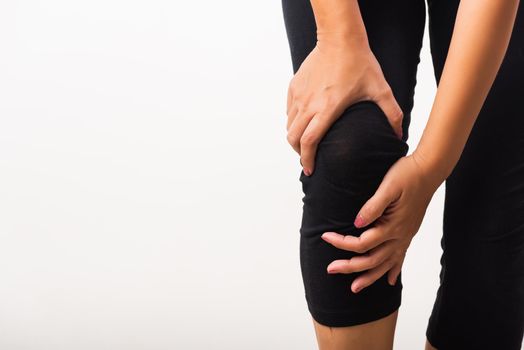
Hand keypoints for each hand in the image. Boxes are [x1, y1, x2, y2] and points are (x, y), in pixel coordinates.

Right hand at [286, 36, 403, 175]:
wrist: (340, 38)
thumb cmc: (360, 63)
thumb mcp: (380, 90)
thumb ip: (392, 114)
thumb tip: (400, 136)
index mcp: (327, 108)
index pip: (309, 141)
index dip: (308, 159)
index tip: (311, 170)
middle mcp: (309, 104)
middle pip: (294, 138)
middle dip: (299, 153)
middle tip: (308, 160)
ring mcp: (299, 95)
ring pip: (289, 125)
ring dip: (295, 138)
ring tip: (305, 144)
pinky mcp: (294, 87)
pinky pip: (289, 111)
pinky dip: (293, 122)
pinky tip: (304, 123)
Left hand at [319, 152, 442, 292]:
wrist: (430, 170)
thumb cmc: (407, 174)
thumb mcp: (388, 186)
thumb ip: (373, 206)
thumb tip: (356, 224)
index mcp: (393, 225)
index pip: (362, 243)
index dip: (342, 243)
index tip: (325, 236)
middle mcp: (400, 236)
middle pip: (372, 260)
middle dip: (350, 267)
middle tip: (330, 269)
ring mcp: (406, 236)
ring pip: (386, 265)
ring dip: (370, 277)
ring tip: (355, 288)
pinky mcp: (409, 233)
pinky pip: (401, 258)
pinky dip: (394, 271)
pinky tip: (391, 281)